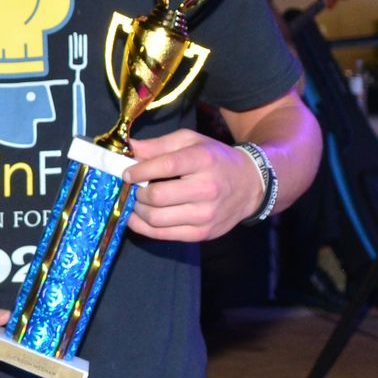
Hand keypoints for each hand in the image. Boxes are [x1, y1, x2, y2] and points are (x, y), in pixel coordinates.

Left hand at [122, 129, 264, 242]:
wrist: (250, 185)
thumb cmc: (215, 159)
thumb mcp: (191, 141)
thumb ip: (159, 144)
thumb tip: (128, 148)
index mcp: (203, 160)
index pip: (165, 166)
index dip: (139, 170)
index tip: (127, 173)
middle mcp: (206, 189)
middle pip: (157, 196)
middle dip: (136, 192)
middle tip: (132, 188)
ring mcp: (205, 215)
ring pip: (156, 219)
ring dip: (137, 211)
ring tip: (136, 201)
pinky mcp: (202, 233)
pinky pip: (163, 235)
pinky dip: (143, 227)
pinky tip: (138, 217)